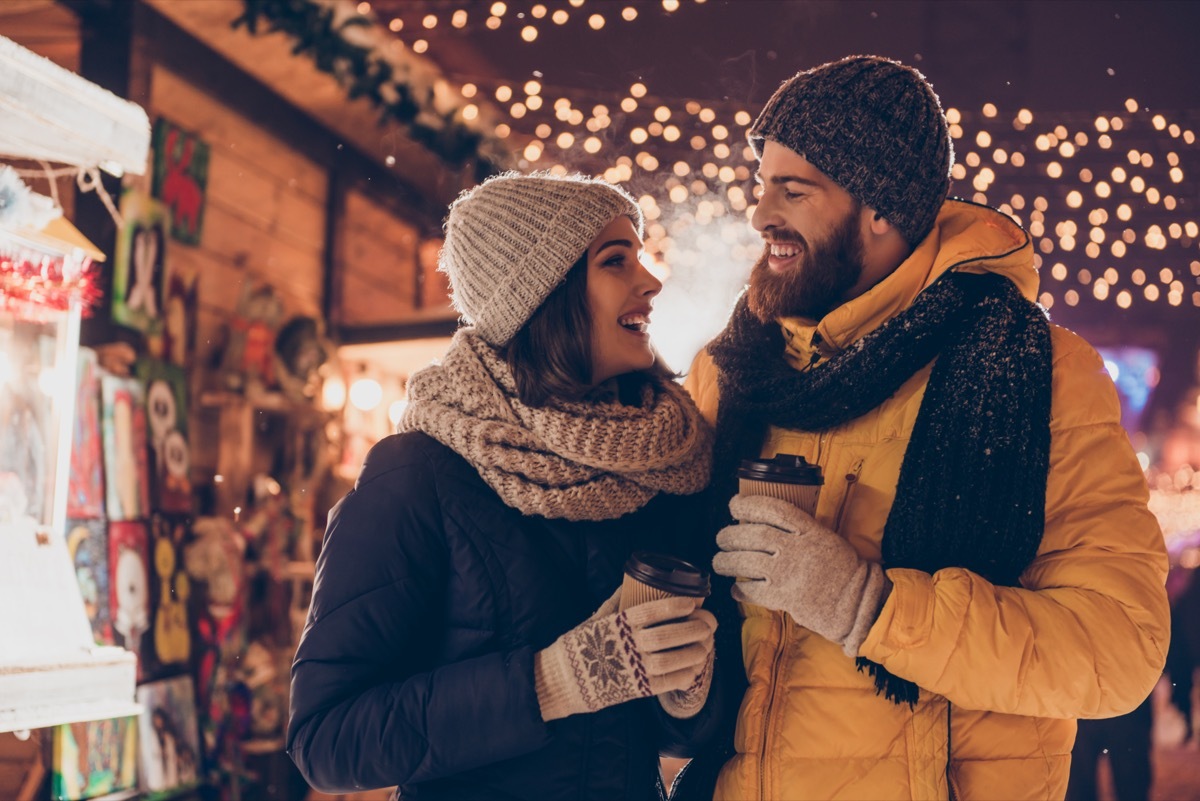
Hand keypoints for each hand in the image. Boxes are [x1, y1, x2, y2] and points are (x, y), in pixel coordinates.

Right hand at [535, 596, 715, 720]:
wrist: (564, 680)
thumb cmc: (580, 645)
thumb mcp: (595, 618)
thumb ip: (615, 601)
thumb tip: (629, 581)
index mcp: (618, 624)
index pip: (651, 611)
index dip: (675, 606)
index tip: (693, 602)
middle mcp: (627, 645)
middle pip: (668, 635)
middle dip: (694, 628)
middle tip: (710, 623)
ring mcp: (633, 668)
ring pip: (672, 660)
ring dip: (695, 651)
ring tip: (707, 644)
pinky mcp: (637, 689)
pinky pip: (667, 683)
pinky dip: (686, 675)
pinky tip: (695, 668)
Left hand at [711, 493, 889, 655]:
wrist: (856, 602)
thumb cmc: (842, 569)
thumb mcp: (825, 538)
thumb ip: (799, 530)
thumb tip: (764, 523)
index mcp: (809, 530)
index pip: (773, 509)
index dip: (749, 504)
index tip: (734, 504)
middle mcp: (797, 548)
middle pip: (754, 535)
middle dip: (731, 535)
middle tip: (721, 538)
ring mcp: (789, 573)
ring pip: (747, 561)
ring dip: (727, 561)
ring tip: (719, 562)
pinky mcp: (785, 597)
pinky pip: (754, 591)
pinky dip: (740, 589)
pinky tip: (735, 589)